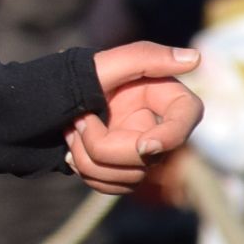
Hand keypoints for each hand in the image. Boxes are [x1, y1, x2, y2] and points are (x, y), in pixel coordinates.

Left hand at [65, 42, 205, 194]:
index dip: (172, 135)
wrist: (48, 100)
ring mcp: (142, 152)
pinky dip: (87, 172)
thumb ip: (146, 57)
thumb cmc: (78, 75)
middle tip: (78, 121)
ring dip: (88, 157)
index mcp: (161, 94)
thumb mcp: (105, 63)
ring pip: (129, 177)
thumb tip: (195, 58)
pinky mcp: (125, 170)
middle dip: (104, 145)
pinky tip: (72, 151)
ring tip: (72, 130)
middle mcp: (157, 125)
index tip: (144, 145)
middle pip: (148, 156)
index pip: (188, 114)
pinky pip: (113, 186)